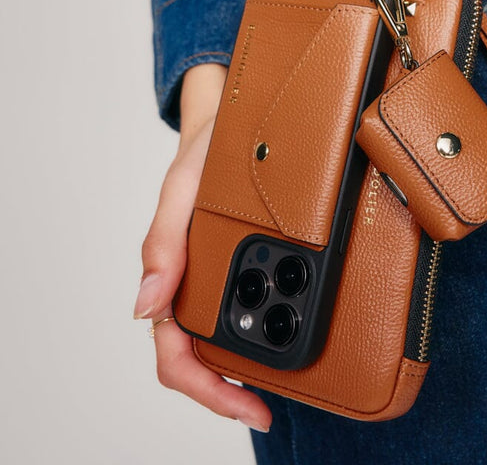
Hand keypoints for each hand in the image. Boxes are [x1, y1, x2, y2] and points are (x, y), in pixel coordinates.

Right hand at [134, 64, 271, 433]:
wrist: (229, 124)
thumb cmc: (198, 158)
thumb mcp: (181, 193)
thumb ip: (163, 246)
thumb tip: (145, 308)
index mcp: (173, 276)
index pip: (177, 355)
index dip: (210, 393)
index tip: (252, 410)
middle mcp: (196, 283)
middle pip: (204, 357)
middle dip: (233, 388)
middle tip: (273, 401)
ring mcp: (220, 276)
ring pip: (228, 337)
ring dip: (249, 363)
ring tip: (289, 375)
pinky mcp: (244, 262)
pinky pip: (251, 304)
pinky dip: (268, 325)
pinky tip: (294, 326)